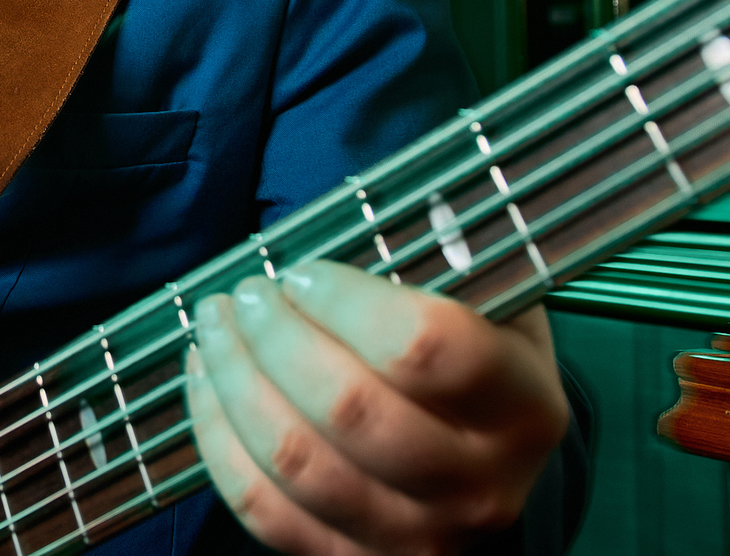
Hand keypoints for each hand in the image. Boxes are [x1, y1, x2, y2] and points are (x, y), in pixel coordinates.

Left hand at [184, 260, 566, 554]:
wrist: (487, 451)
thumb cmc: (475, 346)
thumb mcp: (486, 293)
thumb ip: (437, 251)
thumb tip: (363, 207)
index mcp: (523, 404)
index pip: (426, 348)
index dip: (347, 301)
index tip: (304, 271)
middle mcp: (480, 486)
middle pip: (350, 411)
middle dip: (276, 338)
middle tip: (248, 293)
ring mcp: (418, 536)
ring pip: (299, 463)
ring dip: (235, 380)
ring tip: (215, 324)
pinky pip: (264, 510)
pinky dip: (219, 438)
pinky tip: (206, 379)